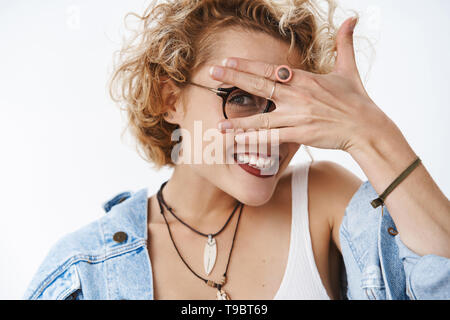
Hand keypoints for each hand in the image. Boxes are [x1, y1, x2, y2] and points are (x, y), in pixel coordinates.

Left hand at [210, 17, 391, 154]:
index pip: (269, 69)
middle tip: (211, 73)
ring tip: (219, 122)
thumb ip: (345, 43)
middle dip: (234, 78)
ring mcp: (298, 116)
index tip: (227, 62)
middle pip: (259, 85)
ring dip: (240, 120)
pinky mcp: (301, 134)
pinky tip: (240, 141)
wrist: (366, 127)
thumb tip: (353, 18)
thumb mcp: (349, 68)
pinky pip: (273, 137)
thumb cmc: (356, 99)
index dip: (247, 65)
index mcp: (304, 78)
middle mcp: (297, 95)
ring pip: (262, 117)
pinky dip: (256, 139)